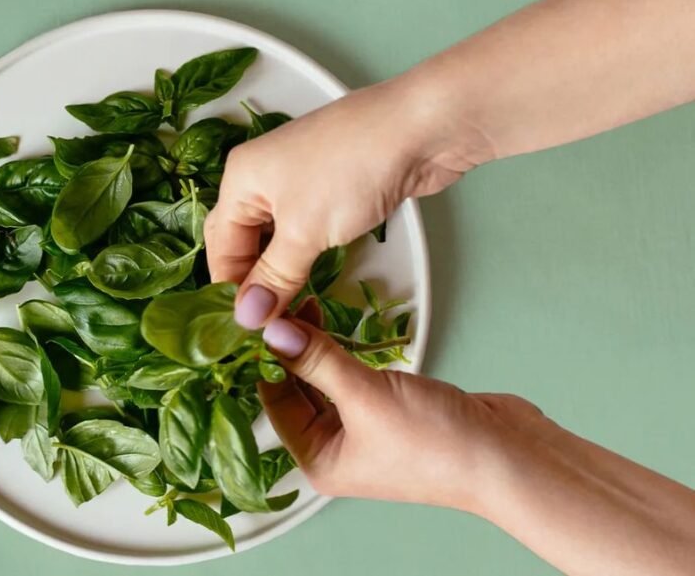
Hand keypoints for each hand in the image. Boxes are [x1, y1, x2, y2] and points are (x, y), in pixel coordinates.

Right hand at [205, 74, 490, 329]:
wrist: (421, 129)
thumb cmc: (352, 169)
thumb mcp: (303, 231)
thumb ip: (274, 277)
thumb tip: (247, 317)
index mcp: (240, 178)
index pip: (220, 246)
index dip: (230, 290)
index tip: (246, 331)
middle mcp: (261, 177)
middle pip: (241, 240)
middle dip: (249, 282)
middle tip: (263, 325)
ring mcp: (296, 181)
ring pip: (273, 238)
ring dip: (277, 272)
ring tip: (284, 313)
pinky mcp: (330, 189)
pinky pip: (302, 231)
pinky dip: (300, 258)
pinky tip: (307, 282)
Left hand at [260, 304, 694, 575]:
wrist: (509, 456)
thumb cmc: (439, 445)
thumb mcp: (366, 397)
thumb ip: (318, 361)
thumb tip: (276, 333)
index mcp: (318, 460)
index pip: (272, 403)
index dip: (262, 360)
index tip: (254, 320)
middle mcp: (337, 448)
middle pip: (295, 390)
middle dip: (289, 348)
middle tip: (282, 305)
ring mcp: (364, 429)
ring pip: (324, 379)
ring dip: (316, 346)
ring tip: (308, 305)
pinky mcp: (390, 410)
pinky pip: (352, 376)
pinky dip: (343, 352)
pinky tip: (337, 326)